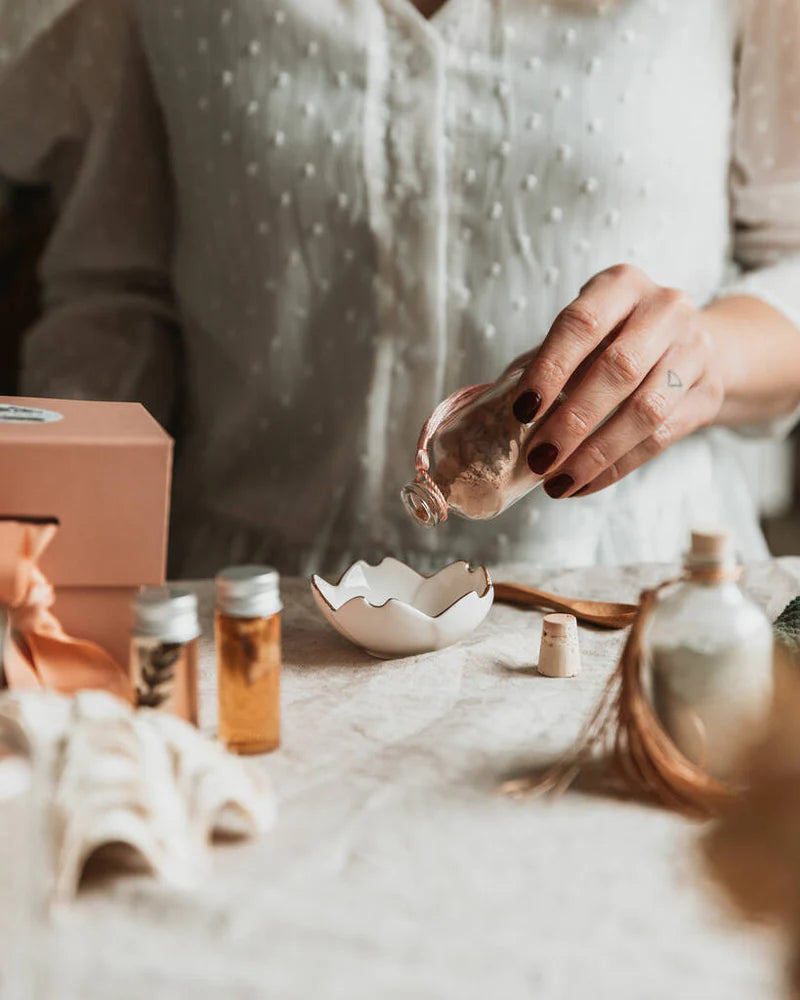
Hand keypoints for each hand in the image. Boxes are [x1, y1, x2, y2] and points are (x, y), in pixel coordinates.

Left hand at [511, 264, 724, 497]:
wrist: (696, 343)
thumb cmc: (616, 339)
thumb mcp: (584, 334)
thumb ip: (547, 362)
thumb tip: (498, 414)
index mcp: (621, 285)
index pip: (581, 325)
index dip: (550, 369)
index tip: (522, 411)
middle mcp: (664, 309)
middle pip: (618, 369)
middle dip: (573, 421)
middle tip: (538, 458)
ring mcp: (694, 349)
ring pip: (645, 410)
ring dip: (595, 454)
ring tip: (558, 481)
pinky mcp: (708, 392)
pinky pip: (662, 438)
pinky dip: (617, 467)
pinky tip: (584, 484)